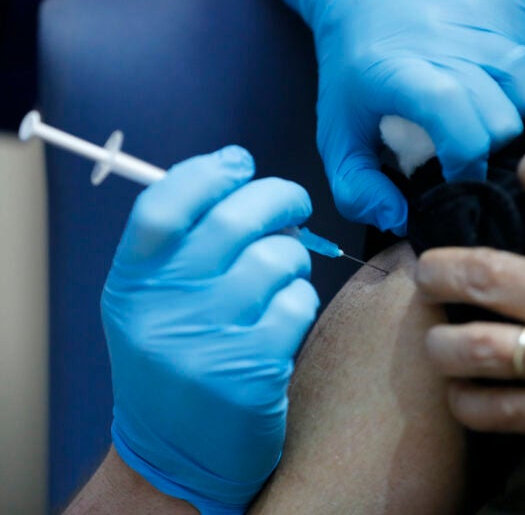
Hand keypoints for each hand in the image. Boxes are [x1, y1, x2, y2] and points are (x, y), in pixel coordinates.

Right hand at [103, 146, 319, 512]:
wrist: (175, 454)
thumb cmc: (173, 363)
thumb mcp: (150, 306)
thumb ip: (181, 248)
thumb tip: (242, 183)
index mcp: (132, 285)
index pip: (164, 205)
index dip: (208, 172)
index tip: (239, 163)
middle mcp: (163, 310)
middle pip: (234, 220)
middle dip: (279, 197)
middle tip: (294, 203)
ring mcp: (206, 343)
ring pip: (276, 259)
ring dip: (293, 258)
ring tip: (284, 274)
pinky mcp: (250, 373)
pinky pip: (297, 304)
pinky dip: (301, 300)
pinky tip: (286, 316)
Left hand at [279, 0, 524, 234]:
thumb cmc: (353, 70)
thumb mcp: (337, 134)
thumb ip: (356, 188)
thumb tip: (399, 219)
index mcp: (405, 74)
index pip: (460, 124)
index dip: (466, 163)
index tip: (454, 178)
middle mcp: (450, 44)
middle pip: (503, 120)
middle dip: (488, 151)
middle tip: (463, 153)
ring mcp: (484, 24)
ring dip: (511, 118)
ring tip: (480, 122)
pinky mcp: (509, 10)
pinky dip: (522, 87)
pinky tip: (493, 90)